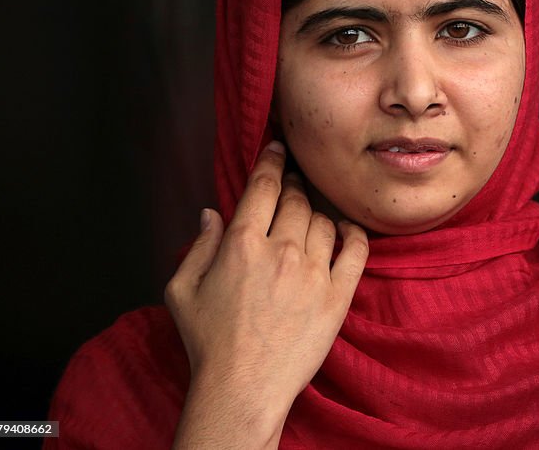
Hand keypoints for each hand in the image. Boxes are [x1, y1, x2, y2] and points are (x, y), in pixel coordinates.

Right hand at [165, 141, 368, 423]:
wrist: (242, 388)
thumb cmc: (208, 343)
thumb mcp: (182, 290)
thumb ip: (199, 246)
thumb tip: (211, 214)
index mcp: (241, 243)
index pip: (263, 186)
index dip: (271, 162)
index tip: (278, 150)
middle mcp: (281, 250)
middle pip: (296, 199)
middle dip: (294, 186)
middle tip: (293, 186)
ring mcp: (313, 271)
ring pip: (324, 221)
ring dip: (317, 213)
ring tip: (310, 217)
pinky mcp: (338, 295)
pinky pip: (356, 250)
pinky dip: (353, 234)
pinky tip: (346, 231)